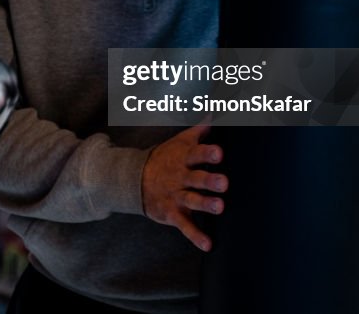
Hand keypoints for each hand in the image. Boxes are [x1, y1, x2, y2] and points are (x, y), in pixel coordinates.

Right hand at [141, 122, 227, 251]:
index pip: (196, 154)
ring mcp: (175, 196)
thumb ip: (198, 131)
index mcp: (183, 159)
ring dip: (205, 204)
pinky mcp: (171, 213)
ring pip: (192, 200)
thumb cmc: (164, 159)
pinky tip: (208, 244)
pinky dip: (195, 236)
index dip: (207, 154)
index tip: (219, 153)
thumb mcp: (179, 142)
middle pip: (196, 178)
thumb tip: (215, 114)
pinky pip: (184, 226)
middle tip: (223, 183)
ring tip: (219, 207)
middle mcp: (180, 177)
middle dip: (209, 181)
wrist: (134, 179)